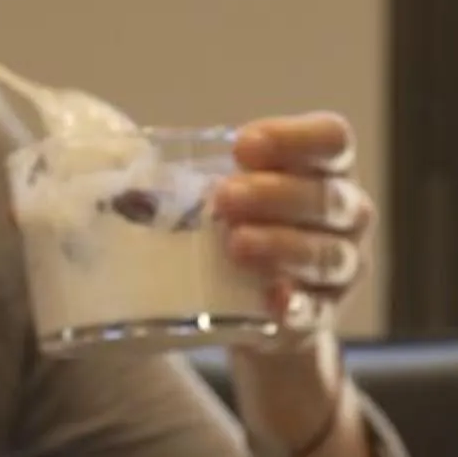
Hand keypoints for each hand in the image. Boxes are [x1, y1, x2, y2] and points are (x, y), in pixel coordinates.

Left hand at [215, 113, 374, 453]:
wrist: (259, 317)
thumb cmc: (239, 236)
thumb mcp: (228, 199)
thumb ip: (201, 175)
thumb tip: (109, 165)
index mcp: (327, 172)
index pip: (332, 140)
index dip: (294, 139)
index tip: (243, 146)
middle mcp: (348, 216)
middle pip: (328, 198)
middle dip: (276, 194)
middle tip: (223, 198)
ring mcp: (342, 269)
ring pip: (328, 254)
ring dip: (283, 246)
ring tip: (236, 246)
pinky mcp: (325, 317)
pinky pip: (319, 311)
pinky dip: (297, 306)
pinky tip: (274, 301)